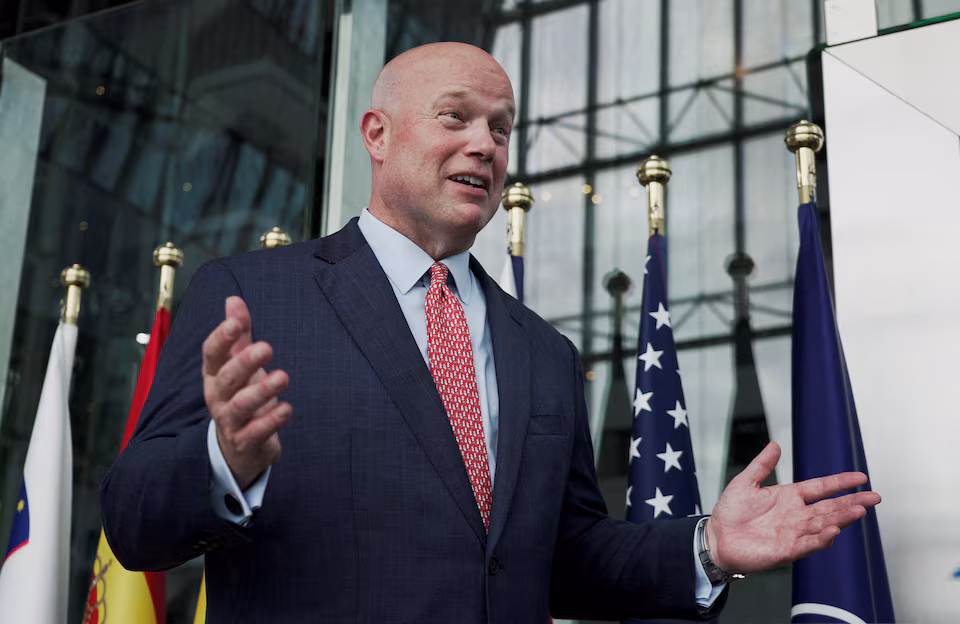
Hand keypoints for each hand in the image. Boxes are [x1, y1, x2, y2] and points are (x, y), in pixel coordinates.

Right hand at [202, 296, 290, 488]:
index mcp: (214, 374)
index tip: (236, 323)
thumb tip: (233, 299)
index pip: (211, 354)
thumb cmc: (240, 396)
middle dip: (245, 362)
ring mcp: (230, 421)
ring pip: (241, 405)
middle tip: (267, 347)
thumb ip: (238, 334)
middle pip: (227, 378)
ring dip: (262, 391)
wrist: (238, 447)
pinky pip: (257, 432)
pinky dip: (271, 421)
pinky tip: (287, 409)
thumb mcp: (237, 364)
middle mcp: (218, 396)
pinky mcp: (245, 441)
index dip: (222, 338)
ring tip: (283, 377)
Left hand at [705, 441, 880, 574]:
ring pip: (824, 524)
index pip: (821, 488)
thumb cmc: (730, 512)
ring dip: (842, 518)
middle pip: (830, 507)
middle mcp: (796, 515)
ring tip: (860, 510)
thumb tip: (775, 445)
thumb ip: (762, 465)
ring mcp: (794, 533)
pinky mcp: (786, 550)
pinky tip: (833, 531)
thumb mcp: (745, 482)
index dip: (840, 483)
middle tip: (875, 497)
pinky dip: (821, 539)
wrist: (716, 538)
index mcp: (789, 497)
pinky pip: (808, 544)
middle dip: (853, 502)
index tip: (861, 477)